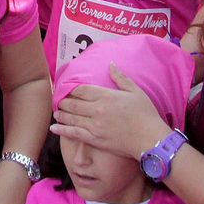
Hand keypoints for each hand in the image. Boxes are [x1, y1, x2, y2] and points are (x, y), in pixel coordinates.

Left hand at [50, 64, 174, 159]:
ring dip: (60, 114)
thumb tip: (111, 64)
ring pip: (71, 118)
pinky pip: (74, 134)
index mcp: (106, 96)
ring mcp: (94, 126)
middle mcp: (97, 110)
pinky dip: (62, 130)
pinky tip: (54, 128)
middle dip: (62, 101)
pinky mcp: (95, 140)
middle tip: (57, 100)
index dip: (71, 89)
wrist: (149, 139)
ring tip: (56, 112)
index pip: (82, 90)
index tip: (65, 89)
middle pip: (73, 103)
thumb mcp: (135, 91)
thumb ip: (120, 77)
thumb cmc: (145, 114)